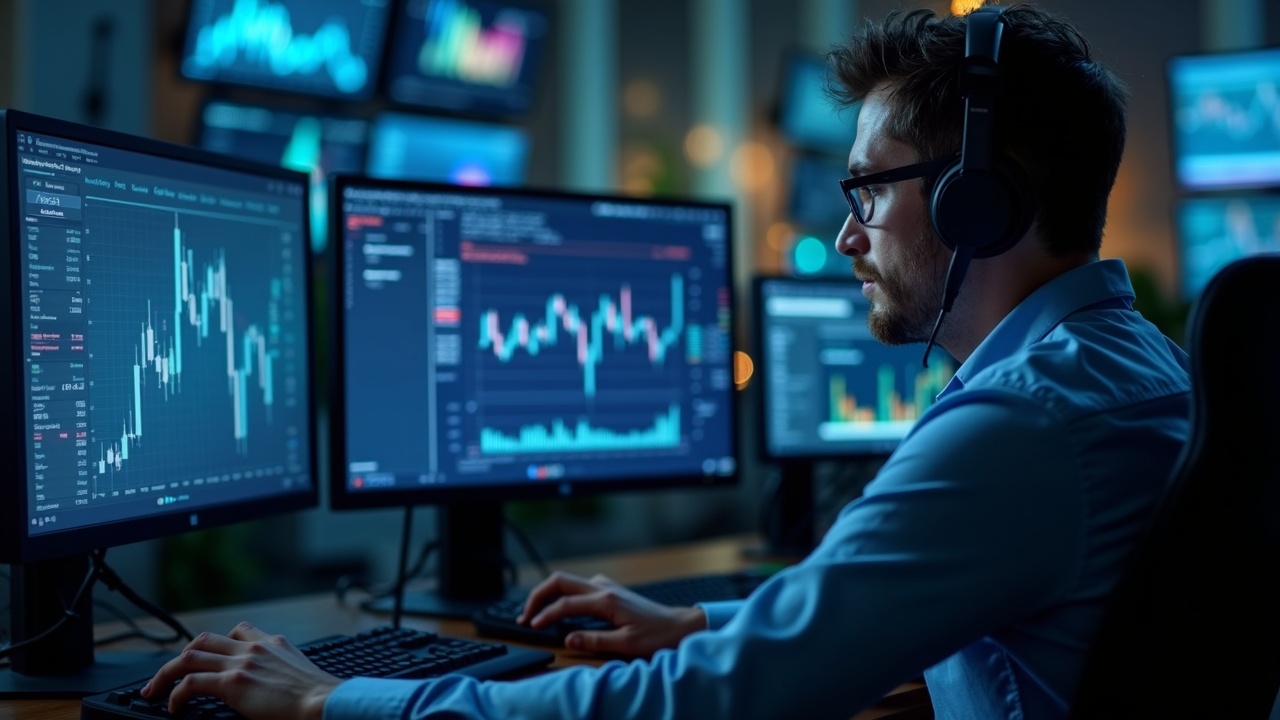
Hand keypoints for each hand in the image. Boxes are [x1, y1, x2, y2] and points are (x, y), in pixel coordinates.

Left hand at [139, 621, 341, 719]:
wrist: (323, 702)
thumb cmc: (316, 696)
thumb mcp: (299, 671)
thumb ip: (280, 669)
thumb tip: (272, 685)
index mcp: (272, 643)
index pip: (237, 630)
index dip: (216, 643)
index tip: (205, 657)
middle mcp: (253, 647)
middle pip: (204, 640)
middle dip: (182, 655)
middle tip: (169, 674)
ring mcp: (241, 662)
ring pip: (189, 657)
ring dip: (166, 673)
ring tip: (155, 690)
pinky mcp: (233, 682)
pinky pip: (190, 683)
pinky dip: (175, 694)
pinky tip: (174, 706)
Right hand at [518, 571, 707, 656]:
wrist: (680, 625)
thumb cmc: (657, 635)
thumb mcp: (627, 644)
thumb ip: (595, 641)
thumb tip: (569, 639)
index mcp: (606, 600)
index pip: (565, 604)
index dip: (545, 615)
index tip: (532, 626)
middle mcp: (604, 588)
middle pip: (560, 581)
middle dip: (538, 595)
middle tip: (525, 614)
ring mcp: (606, 586)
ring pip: (568, 582)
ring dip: (549, 594)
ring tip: (536, 613)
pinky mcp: (609, 590)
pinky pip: (578, 588)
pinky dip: (562, 596)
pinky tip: (559, 611)